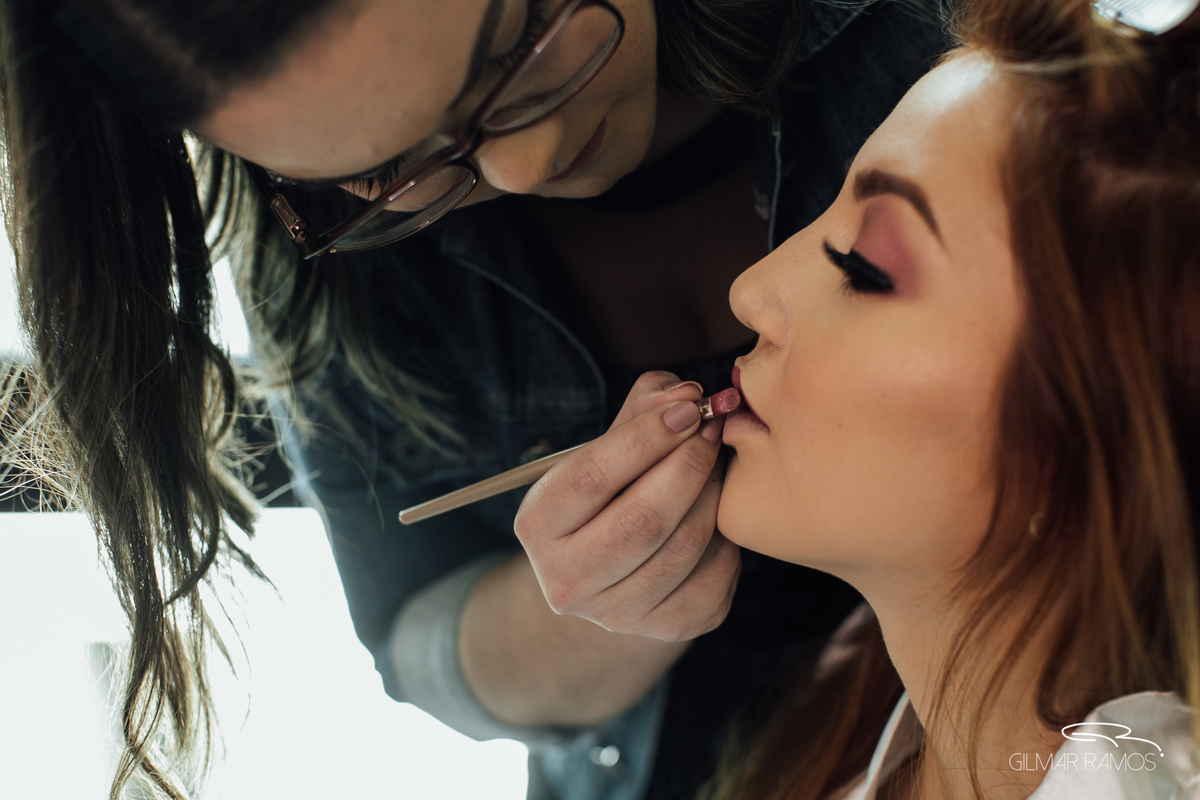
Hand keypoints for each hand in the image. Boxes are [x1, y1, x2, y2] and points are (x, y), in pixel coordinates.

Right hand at [514, 371, 741, 640]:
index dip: (647, 437)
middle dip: (688, 466)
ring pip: (683, 550)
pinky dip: (726, 539)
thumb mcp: (609, 447)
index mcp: (537, 525)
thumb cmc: (613, 492)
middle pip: (641, 521)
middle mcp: (565, 580)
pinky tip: (717, 516)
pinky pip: (715, 578)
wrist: (615, 573)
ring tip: (718, 467)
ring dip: (712, 498)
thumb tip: (685, 394)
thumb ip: (642, 409)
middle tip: (714, 431)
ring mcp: (615, 614)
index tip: (690, 407)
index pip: (592, 476)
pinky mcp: (666, 628)